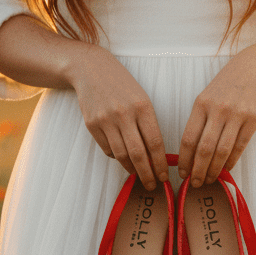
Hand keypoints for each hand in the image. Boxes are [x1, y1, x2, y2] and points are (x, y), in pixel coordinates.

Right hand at [69, 47, 168, 190]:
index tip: (164, 176)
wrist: (91, 69)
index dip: (160, 164)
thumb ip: (149, 125)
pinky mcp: (92, 124)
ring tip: (138, 174)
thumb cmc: (123, 86)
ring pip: (121, 155)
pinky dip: (117, 157)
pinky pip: (107, 150)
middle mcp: (124, 114)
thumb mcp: (142, 99)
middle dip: (147, 174)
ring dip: (131, 169)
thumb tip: (158, 156)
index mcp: (142, 107)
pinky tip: (123, 158)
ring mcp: (106, 120)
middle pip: (138, 154)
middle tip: (152, 185)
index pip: (155, 143)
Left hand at [178, 42, 255, 186]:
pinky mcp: (253, 119)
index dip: (184, 160)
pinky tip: (226, 169)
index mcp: (201, 104)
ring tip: (209, 180)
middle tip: (195, 184)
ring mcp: (237, 114)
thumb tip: (191, 152)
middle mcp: (218, 110)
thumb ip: (200, 120)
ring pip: (222, 150)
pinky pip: (240, 146)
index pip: (189, 139)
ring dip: (214, 169)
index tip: (182, 173)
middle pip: (204, 149)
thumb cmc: (228, 84)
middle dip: (198, 171)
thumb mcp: (207, 96)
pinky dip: (232, 161)